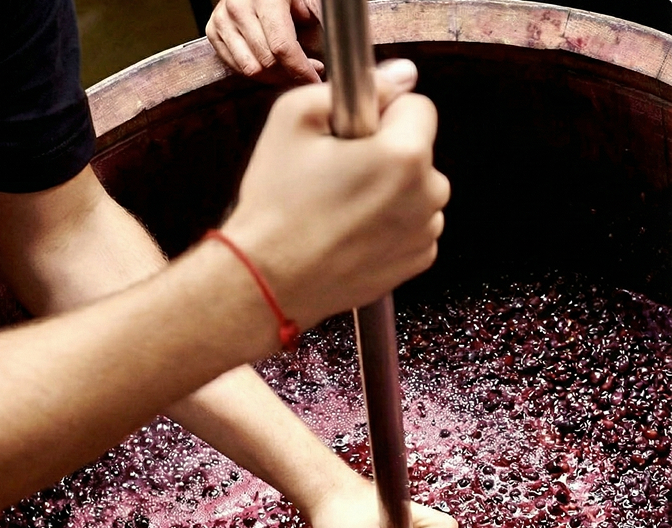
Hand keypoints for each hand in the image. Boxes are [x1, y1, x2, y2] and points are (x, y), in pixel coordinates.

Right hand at [207, 0, 322, 81]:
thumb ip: (319, 18)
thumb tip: (335, 50)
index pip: (282, 47)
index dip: (300, 70)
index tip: (314, 80)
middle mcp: (239, 6)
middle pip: (267, 63)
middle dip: (291, 74)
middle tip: (309, 70)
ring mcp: (223, 19)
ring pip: (251, 70)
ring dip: (274, 77)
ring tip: (291, 68)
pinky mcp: (214, 29)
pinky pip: (236, 67)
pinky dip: (256, 71)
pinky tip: (271, 63)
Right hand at [222, 59, 450, 330]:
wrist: (268, 281)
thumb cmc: (276, 203)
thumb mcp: (294, 116)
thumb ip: (352, 86)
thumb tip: (398, 78)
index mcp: (405, 154)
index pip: (418, 106)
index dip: (383, 113)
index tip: (353, 133)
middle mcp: (428, 196)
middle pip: (419, 152)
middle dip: (388, 154)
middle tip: (338, 174)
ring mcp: (425, 234)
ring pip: (418, 192)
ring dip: (391, 192)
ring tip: (341, 208)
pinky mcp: (416, 262)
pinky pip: (413, 227)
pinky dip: (391, 226)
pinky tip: (352, 233)